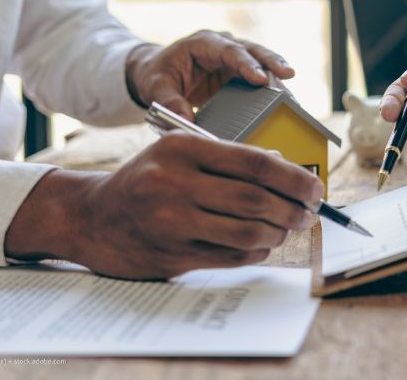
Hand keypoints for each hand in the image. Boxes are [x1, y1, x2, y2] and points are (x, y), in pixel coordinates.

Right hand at [5, 133, 323, 278]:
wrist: (91, 216)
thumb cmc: (147, 179)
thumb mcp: (179, 153)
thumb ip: (228, 158)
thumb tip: (286, 169)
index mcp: (181, 149)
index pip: (255, 163)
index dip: (294, 177)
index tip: (315, 187)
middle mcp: (173, 183)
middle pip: (256, 199)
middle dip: (294, 208)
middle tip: (309, 212)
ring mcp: (171, 222)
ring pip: (249, 231)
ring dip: (279, 233)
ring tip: (287, 228)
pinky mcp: (171, 255)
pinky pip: (231, 257)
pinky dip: (257, 251)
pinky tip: (262, 244)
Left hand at [125, 30, 294, 120]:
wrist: (160, 72)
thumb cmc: (158, 75)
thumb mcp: (155, 87)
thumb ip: (169, 101)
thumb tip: (186, 122)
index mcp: (203, 43)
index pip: (228, 50)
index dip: (246, 63)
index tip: (260, 78)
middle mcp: (223, 46)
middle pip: (252, 50)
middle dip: (271, 62)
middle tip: (289, 75)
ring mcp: (235, 58)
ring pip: (262, 61)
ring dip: (278, 75)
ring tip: (293, 95)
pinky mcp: (241, 72)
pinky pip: (260, 77)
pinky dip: (273, 88)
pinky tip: (286, 102)